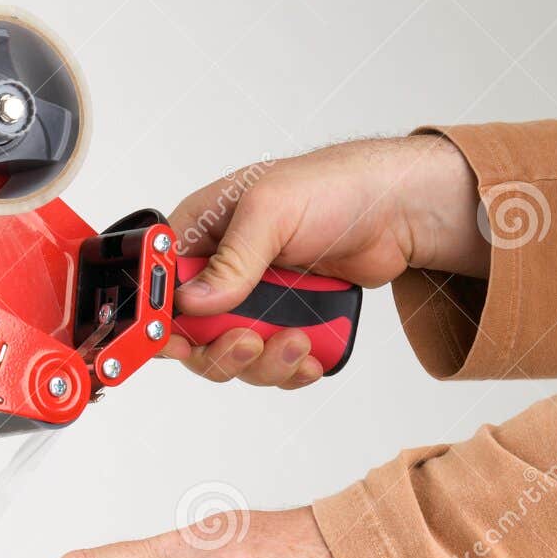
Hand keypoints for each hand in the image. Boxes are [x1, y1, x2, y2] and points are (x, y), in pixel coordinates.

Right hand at [165, 133, 489, 386]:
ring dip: (265, 362)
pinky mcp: (285, 324)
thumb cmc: (334, 187)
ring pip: (235, 359)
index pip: (161, 288)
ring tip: (296, 343)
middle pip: (195, 338)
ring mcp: (254, 303)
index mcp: (203, 236)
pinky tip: (310, 355)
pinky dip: (291, 369)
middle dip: (224, 350)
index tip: (178, 340)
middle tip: (249, 342)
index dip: (162, 320)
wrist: (395, 211)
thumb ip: (231, 259)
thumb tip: (192, 300)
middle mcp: (222, 274)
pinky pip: (273, 365)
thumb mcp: (273, 211)